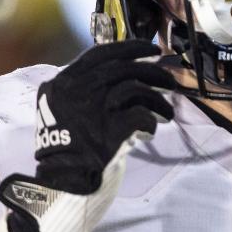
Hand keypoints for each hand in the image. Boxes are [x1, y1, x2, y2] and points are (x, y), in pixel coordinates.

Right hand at [0, 40, 175, 231]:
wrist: (62, 183)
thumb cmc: (67, 148)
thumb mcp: (63, 111)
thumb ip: (86, 92)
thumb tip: (125, 74)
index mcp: (63, 84)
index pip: (99, 54)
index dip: (129, 48)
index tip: (150, 49)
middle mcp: (76, 91)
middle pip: (122, 68)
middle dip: (152, 71)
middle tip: (169, 80)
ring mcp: (92, 110)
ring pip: (135, 88)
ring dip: (157, 99)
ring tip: (167, 111)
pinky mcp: (109, 131)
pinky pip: (141, 115)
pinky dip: (151, 120)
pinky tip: (152, 128)